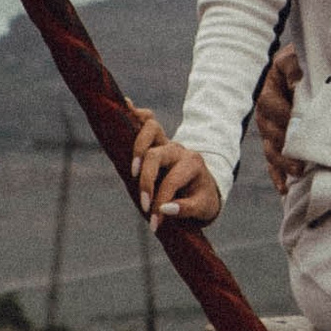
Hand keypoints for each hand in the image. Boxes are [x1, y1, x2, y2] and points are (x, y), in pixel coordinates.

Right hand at [127, 103, 222, 229]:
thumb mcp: (203, 207)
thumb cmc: (203, 198)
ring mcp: (167, 142)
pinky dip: (135, 114)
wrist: (205, 187)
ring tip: (132, 170)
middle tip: (144, 206)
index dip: (160, 202)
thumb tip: (163, 209)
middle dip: (147, 180)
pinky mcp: (157, 141)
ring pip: (151, 129)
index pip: (171, 181)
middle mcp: (179, 150)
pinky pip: (147, 120)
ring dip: (137, 147)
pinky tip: (125, 107)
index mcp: (193, 164)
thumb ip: (186, 209)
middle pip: (157, 155)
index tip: (154, 224)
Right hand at [254, 44, 303, 192]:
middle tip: (299, 155)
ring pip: (270, 147)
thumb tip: (295, 81)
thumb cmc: (302, 61)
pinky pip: (272, 161)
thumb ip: (293, 66)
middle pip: (268, 130)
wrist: (305, 63)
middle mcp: (266, 109)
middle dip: (283, 144)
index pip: (269, 103)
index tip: (296, 122)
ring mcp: (270, 127)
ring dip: (282, 162)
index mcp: (268, 87)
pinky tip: (284, 188)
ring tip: (297, 172)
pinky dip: (278, 175)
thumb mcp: (295, 57)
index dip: (282, 114)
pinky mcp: (277, 140)